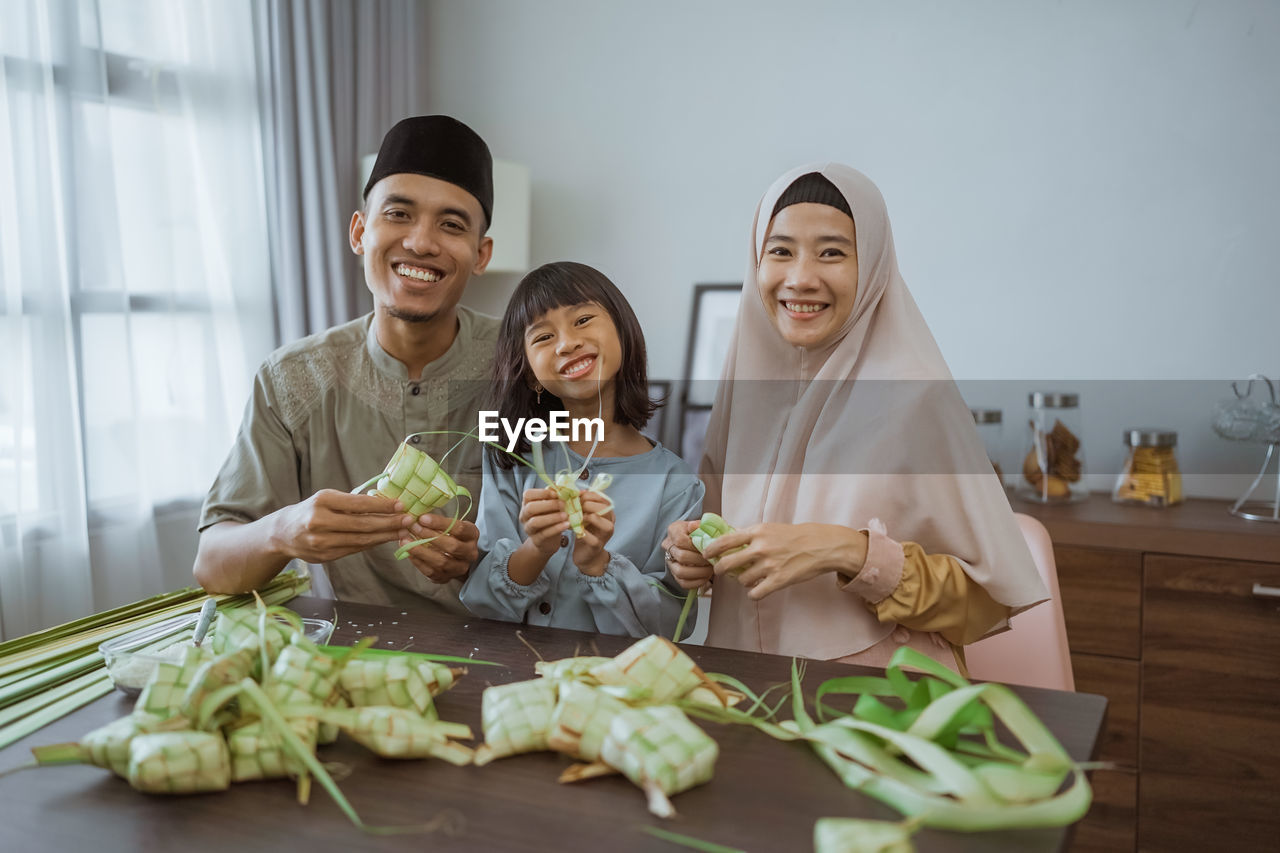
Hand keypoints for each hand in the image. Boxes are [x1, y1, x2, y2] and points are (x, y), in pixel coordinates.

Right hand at [270, 489, 411, 562]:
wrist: (283, 533)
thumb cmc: (312, 510)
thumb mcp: (327, 498)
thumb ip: (352, 501)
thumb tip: (385, 502)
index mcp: (322, 501)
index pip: (358, 504)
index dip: (382, 506)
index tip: (401, 505)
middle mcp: (320, 521)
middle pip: (362, 524)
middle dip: (389, 522)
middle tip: (409, 520)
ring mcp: (321, 541)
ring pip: (361, 540)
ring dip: (385, 535)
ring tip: (403, 531)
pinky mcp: (325, 556)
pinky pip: (354, 549)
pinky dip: (373, 544)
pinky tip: (386, 539)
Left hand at [398, 514, 479, 583]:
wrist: (456, 556)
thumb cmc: (452, 535)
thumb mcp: (451, 525)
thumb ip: (438, 522)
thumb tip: (417, 516)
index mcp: (472, 535)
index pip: (459, 529)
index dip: (440, 523)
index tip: (422, 518)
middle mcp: (470, 553)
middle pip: (452, 546)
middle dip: (430, 536)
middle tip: (413, 528)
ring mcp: (459, 568)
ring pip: (441, 562)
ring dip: (421, 551)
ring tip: (405, 541)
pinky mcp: (447, 578)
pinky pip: (432, 572)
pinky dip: (418, 561)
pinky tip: (408, 552)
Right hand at [519, 487, 569, 556]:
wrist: (548, 541)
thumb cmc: (550, 519)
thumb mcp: (552, 507)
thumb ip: (555, 497)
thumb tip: (563, 486)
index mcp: (527, 504)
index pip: (528, 495)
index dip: (542, 493)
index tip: (556, 494)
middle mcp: (525, 516)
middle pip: (530, 508)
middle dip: (548, 505)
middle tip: (563, 504)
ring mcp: (529, 529)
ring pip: (536, 522)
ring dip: (552, 517)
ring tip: (566, 515)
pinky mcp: (536, 540)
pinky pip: (544, 534)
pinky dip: (556, 528)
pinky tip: (567, 524)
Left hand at [571, 490, 613, 576]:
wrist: (587, 556)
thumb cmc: (586, 532)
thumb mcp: (586, 516)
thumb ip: (585, 504)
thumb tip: (579, 491)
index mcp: (608, 513)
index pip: (603, 498)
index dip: (589, 495)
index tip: (576, 497)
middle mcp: (610, 523)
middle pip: (602, 507)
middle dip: (586, 504)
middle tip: (575, 507)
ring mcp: (605, 535)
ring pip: (600, 520)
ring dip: (586, 516)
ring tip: (576, 518)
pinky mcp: (597, 546)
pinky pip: (590, 537)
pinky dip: (580, 532)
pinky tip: (573, 529)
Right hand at [661, 519, 712, 590]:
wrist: (696, 539)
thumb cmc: (701, 531)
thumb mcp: (702, 524)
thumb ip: (700, 525)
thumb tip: (695, 526)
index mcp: (674, 530)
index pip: (680, 540)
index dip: (695, 546)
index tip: (708, 548)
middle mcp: (668, 546)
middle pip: (681, 557)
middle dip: (700, 560)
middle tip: (712, 560)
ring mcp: (670, 561)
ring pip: (680, 572)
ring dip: (699, 572)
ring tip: (710, 570)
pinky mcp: (675, 574)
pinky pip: (683, 583)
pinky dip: (696, 582)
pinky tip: (706, 577)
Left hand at [706, 522, 866, 600]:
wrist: (820, 545)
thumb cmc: (794, 536)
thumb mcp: (770, 528)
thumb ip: (750, 535)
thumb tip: (728, 538)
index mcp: (757, 532)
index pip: (724, 541)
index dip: (711, 550)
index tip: (706, 555)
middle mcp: (760, 548)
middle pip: (727, 564)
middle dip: (721, 570)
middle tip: (722, 571)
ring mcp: (769, 565)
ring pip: (742, 580)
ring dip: (743, 581)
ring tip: (751, 578)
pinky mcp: (779, 580)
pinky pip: (755, 593)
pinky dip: (754, 593)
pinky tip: (758, 589)